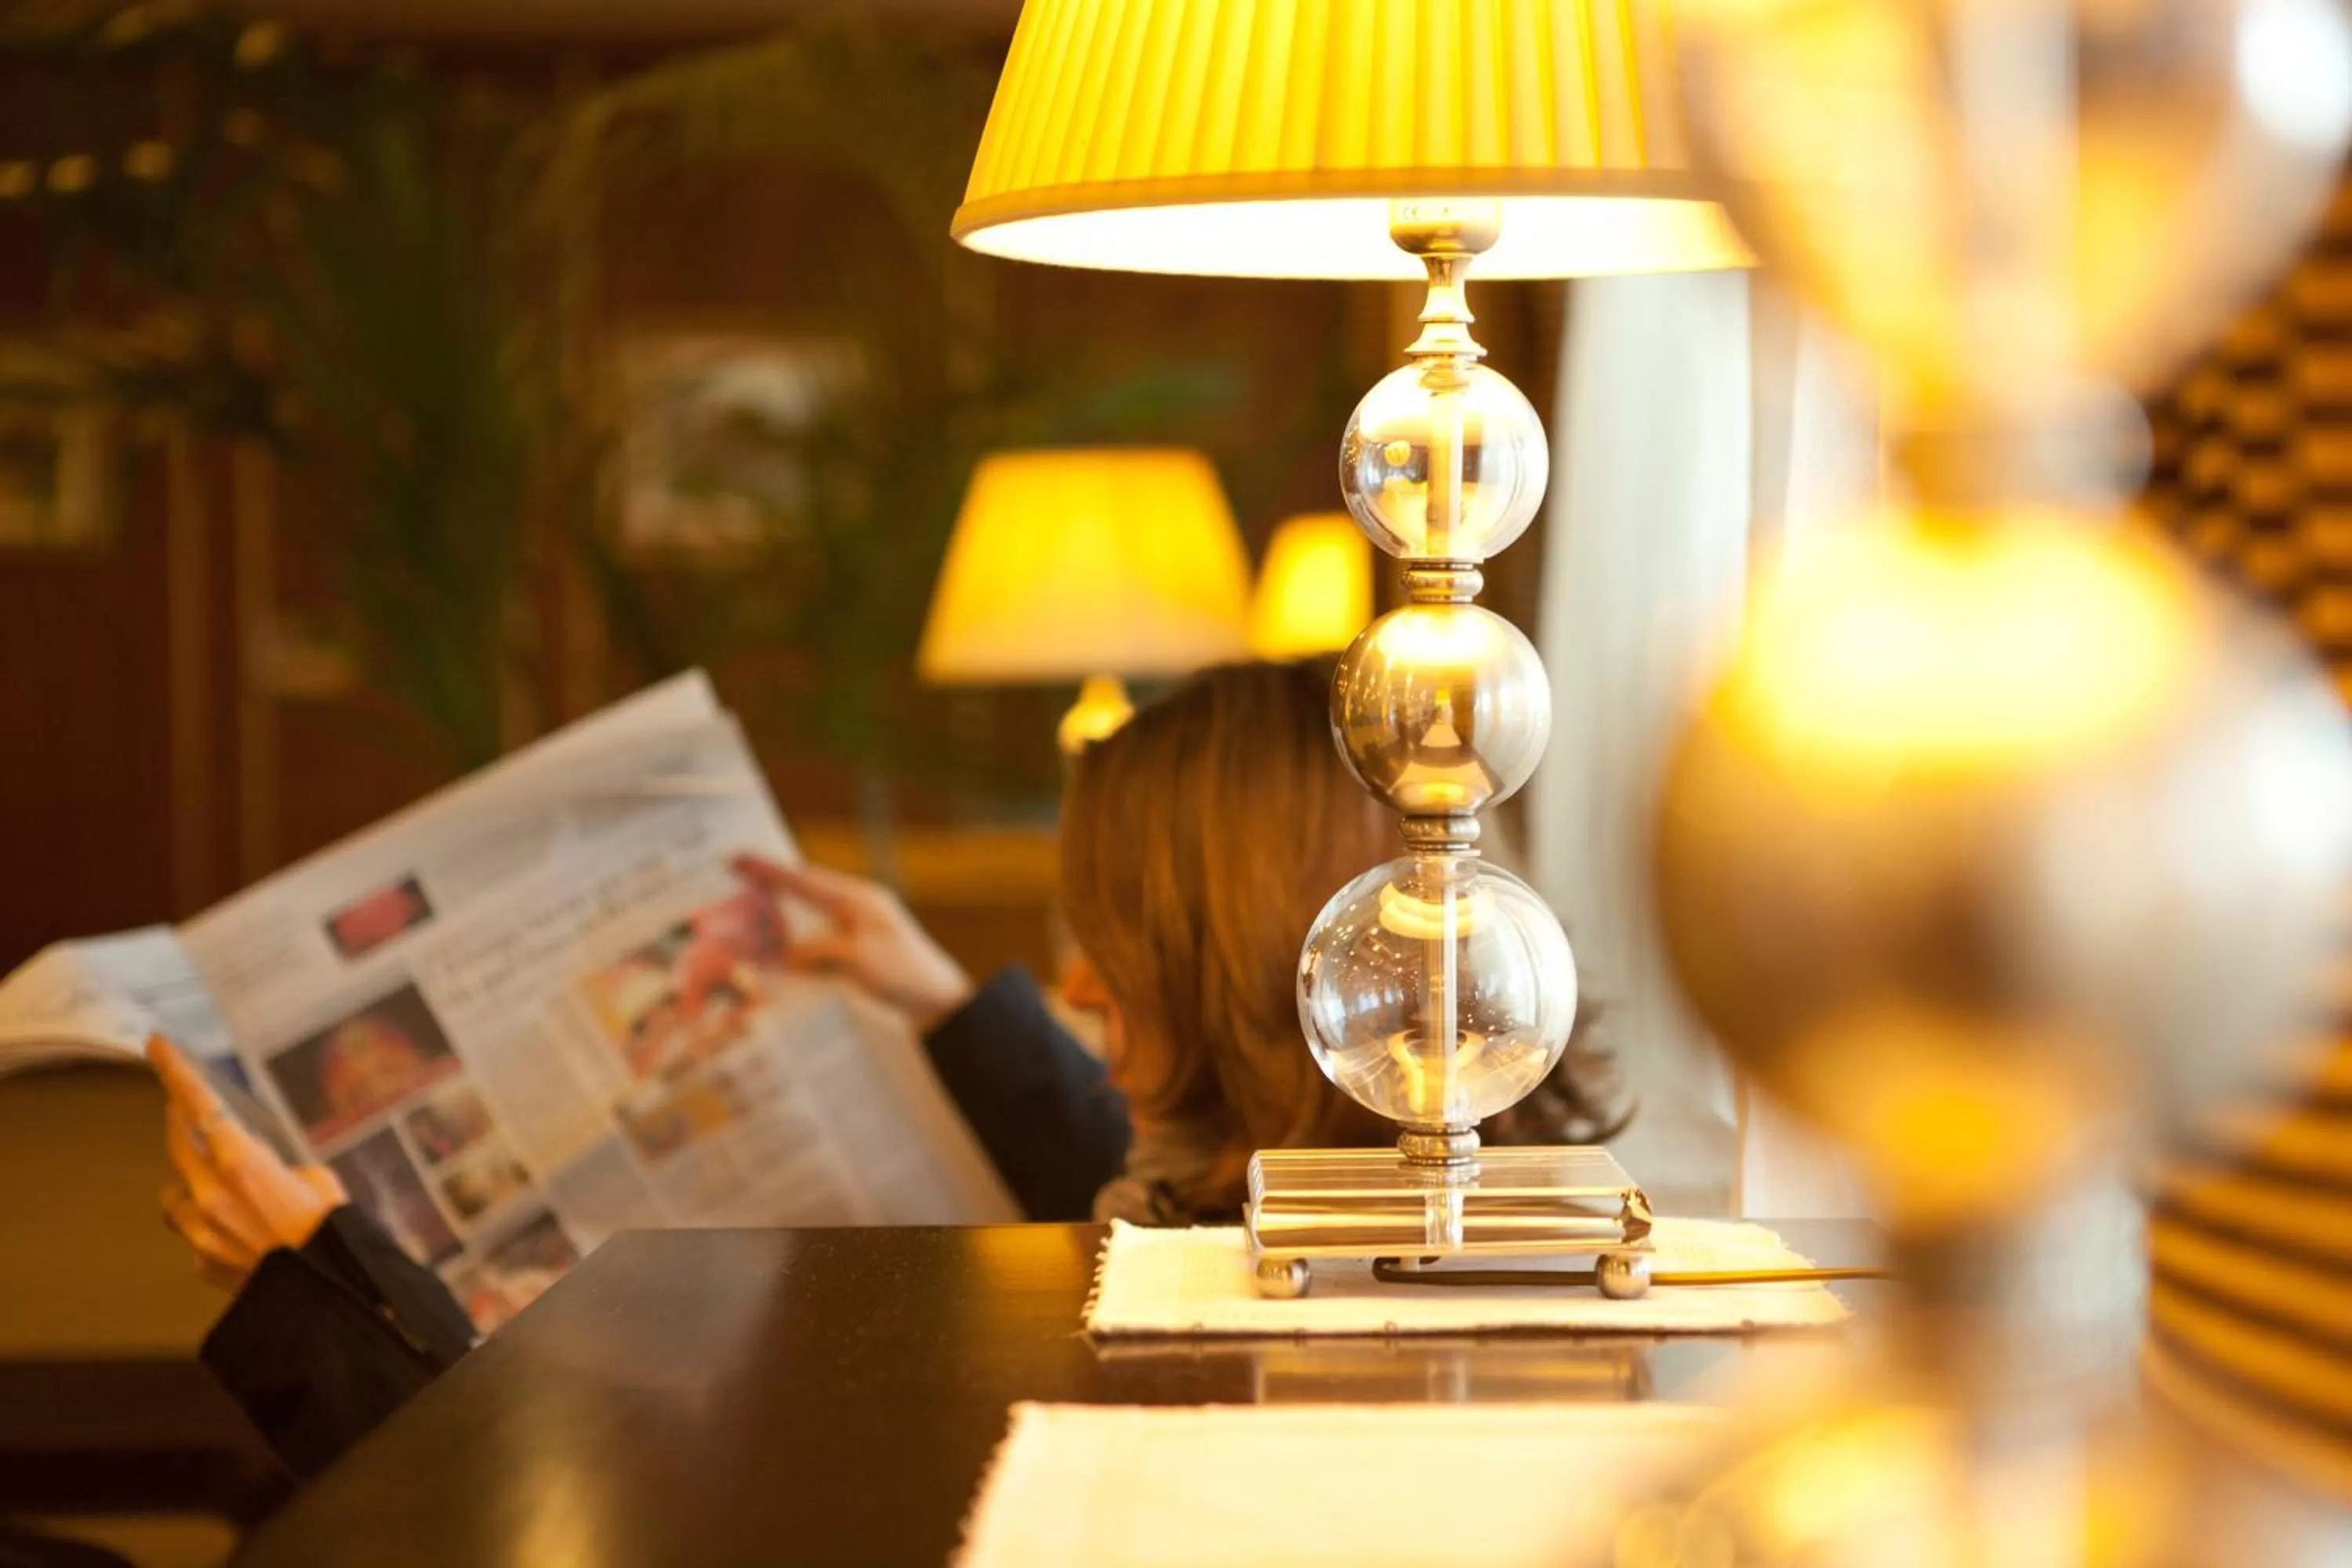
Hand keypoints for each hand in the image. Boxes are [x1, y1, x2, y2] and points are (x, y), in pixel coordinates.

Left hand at [149, 1036, 346, 1293]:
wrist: (326, 1297)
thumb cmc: (332, 1233)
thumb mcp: (319, 1184)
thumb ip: (282, 1171)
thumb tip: (272, 1176)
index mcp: (243, 1163)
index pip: (199, 1105)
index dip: (175, 1072)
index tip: (155, 1044)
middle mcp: (211, 1193)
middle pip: (177, 1144)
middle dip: (180, 1123)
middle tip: (185, 1111)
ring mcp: (200, 1231)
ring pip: (174, 1195)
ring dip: (190, 1185)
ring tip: (218, 1191)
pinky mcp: (201, 1262)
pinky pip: (195, 1235)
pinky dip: (210, 1231)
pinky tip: (241, 1240)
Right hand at [731, 855, 974, 1032]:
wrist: (943, 1007)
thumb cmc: (910, 975)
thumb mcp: (860, 959)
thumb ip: (818, 950)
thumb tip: (784, 955)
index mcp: (859, 900)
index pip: (806, 880)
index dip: (770, 871)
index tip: (738, 858)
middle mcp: (854, 912)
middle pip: (801, 899)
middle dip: (765, 896)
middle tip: (728, 893)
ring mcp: (854, 936)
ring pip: (804, 927)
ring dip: (774, 930)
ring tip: (738, 933)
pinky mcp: (854, 961)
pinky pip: (814, 952)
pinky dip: (792, 956)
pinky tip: (771, 966)